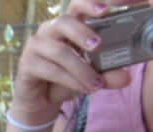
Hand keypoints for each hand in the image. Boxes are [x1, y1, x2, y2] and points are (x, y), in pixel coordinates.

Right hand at [7, 0, 132, 126]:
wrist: (40, 100)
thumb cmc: (67, 77)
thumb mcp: (92, 73)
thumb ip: (108, 73)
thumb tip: (126, 77)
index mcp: (69, 23)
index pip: (80, 4)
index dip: (95, 2)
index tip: (116, 4)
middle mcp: (50, 29)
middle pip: (64, 20)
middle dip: (83, 32)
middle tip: (98, 45)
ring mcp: (36, 45)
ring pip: (60, 52)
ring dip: (81, 69)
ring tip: (97, 84)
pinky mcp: (27, 64)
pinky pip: (51, 70)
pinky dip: (70, 81)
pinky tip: (84, 89)